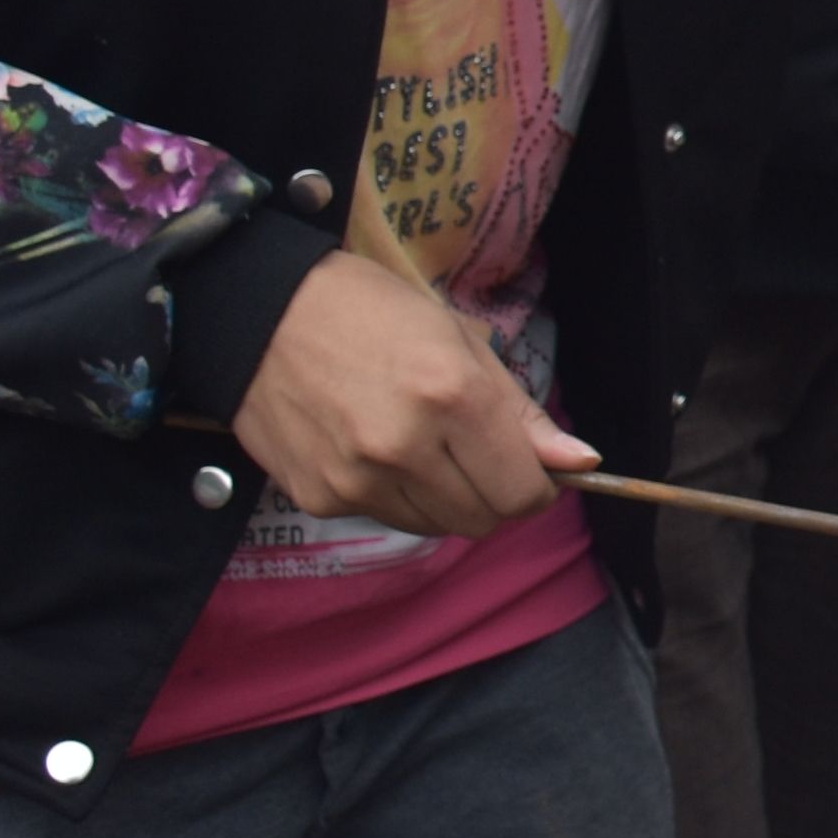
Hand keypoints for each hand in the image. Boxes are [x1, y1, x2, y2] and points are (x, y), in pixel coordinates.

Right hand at [230, 251, 593, 539]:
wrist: (259, 312)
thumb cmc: (369, 311)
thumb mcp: (458, 340)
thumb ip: (520, 411)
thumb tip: (579, 461)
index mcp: (452, 397)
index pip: (522, 492)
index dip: (537, 486)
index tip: (531, 469)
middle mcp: (405, 447)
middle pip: (482, 520)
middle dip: (493, 495)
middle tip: (474, 454)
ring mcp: (356, 479)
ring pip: (435, 526)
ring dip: (444, 498)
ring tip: (420, 444)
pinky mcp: (318, 498)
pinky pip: (383, 517)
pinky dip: (394, 495)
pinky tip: (373, 448)